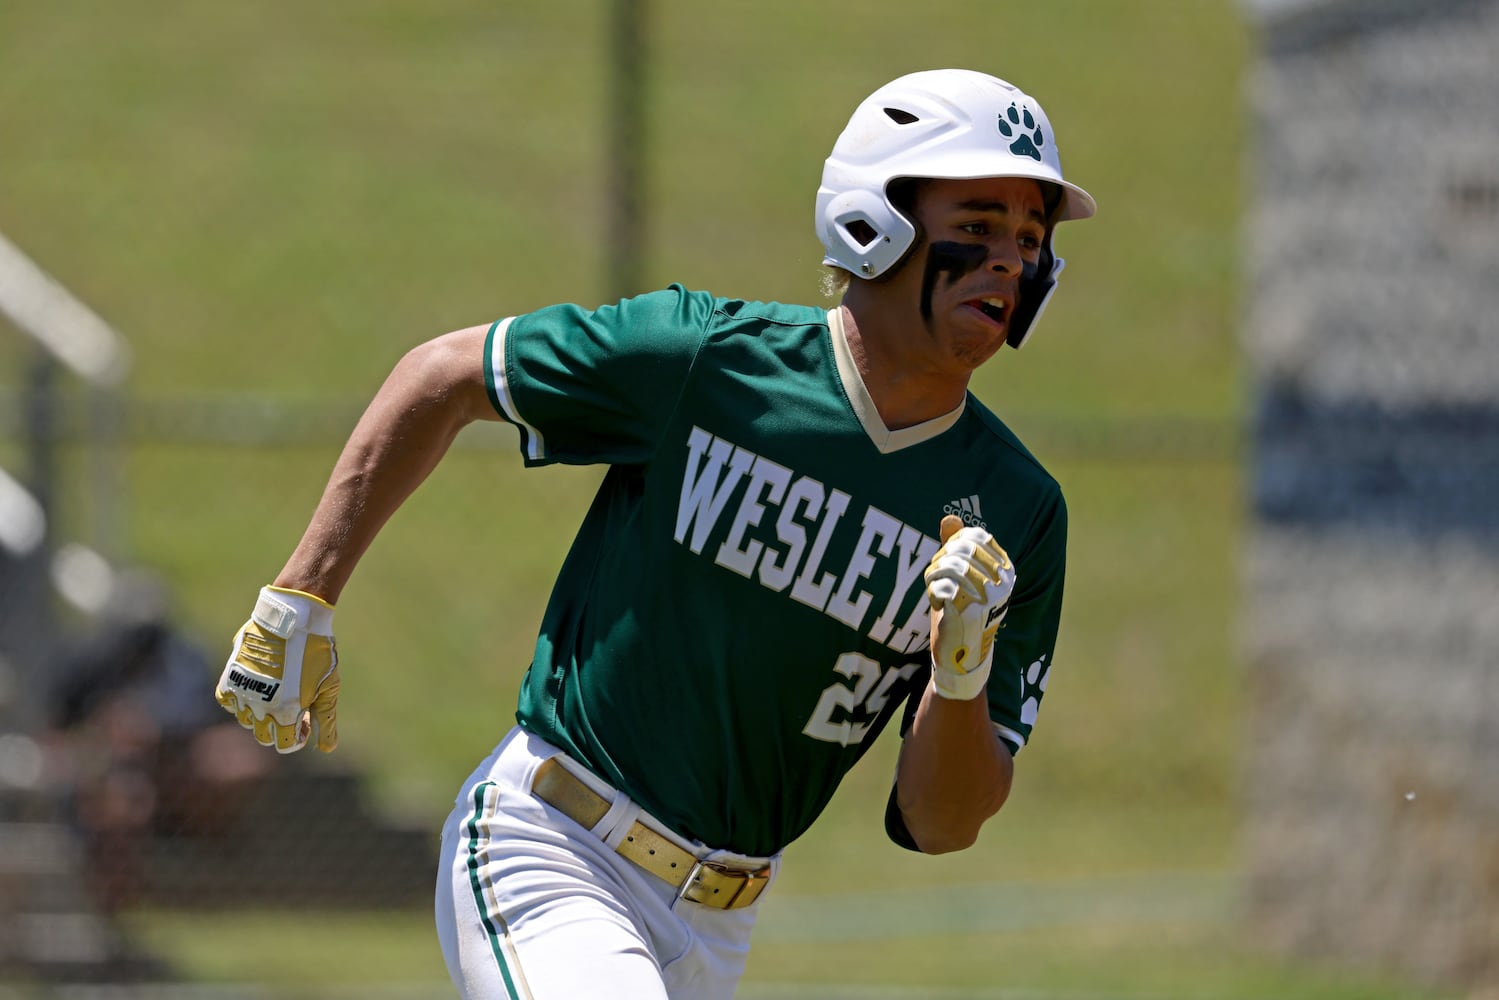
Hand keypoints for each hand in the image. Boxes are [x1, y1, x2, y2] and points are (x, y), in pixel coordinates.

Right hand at [217, 586, 340, 752]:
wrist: (292, 619)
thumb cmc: (316, 652)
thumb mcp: (328, 687)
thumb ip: (326, 720)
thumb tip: (327, 748)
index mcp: (286, 712)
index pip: (284, 745)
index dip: (297, 737)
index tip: (305, 721)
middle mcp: (260, 707)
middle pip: (264, 736)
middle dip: (279, 727)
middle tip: (292, 706)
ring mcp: (242, 691)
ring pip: (245, 720)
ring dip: (260, 714)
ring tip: (276, 693)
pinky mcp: (230, 676)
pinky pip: (227, 701)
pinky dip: (238, 701)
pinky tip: (255, 689)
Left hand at [924, 515, 1015, 700]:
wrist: (962, 655)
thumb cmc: (962, 611)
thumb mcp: (961, 576)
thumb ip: (955, 546)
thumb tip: (949, 518)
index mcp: (1005, 569)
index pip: (976, 536)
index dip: (953, 543)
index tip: (947, 560)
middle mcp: (1002, 582)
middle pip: (961, 548)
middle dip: (941, 559)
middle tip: (937, 576)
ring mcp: (989, 598)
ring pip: (951, 565)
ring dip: (934, 575)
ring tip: (936, 589)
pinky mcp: (971, 613)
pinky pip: (943, 586)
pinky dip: (933, 592)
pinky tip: (937, 604)